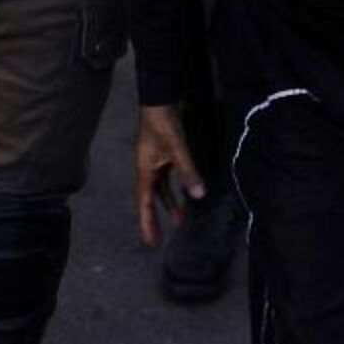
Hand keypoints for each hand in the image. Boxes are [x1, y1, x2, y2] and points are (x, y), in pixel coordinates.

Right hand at [135, 104, 205, 248]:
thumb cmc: (162, 123)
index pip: (145, 204)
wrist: (158, 100)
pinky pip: (167, 178)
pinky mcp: (162, 154)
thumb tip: (198, 194)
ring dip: (169, 204)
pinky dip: (174, 188)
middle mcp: (147, 169)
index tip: (151, 243)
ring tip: (179, 220)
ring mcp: (154, 162)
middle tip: (158, 241)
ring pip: (160, 190)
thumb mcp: (177, 149)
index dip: (148, 224)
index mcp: (144, 171)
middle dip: (154, 220)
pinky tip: (185, 192)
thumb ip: (188, 172)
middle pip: (149, 201)